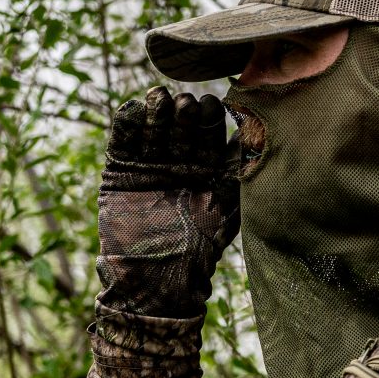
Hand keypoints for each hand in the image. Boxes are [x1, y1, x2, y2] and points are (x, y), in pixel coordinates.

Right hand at [97, 88, 238, 318]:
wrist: (155, 279)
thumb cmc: (198, 249)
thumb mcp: (227, 208)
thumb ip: (239, 173)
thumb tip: (259, 135)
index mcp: (205, 168)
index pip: (209, 133)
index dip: (210, 117)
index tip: (213, 105)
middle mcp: (177, 162)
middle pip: (180, 126)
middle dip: (183, 113)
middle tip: (185, 103)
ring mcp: (147, 165)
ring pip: (151, 128)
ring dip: (155, 112)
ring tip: (157, 98)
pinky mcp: (119, 172)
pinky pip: (121, 142)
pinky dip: (125, 125)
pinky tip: (132, 109)